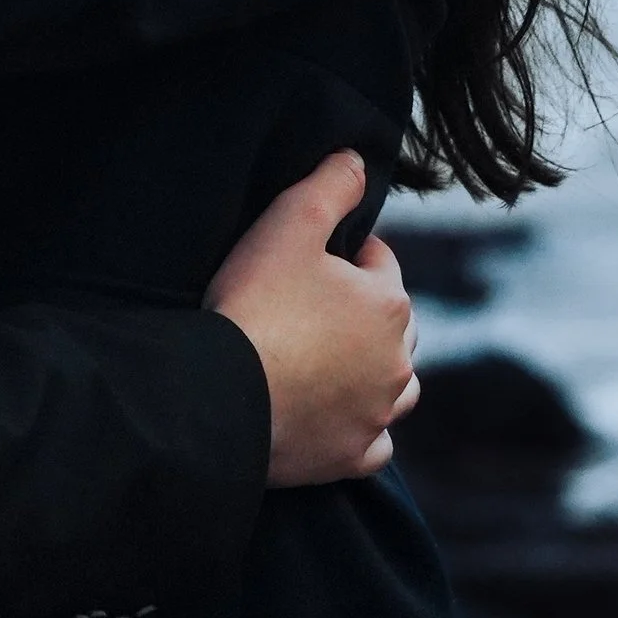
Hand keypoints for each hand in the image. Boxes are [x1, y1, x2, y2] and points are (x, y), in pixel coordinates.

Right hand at [203, 154, 418, 488]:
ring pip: (398, 387)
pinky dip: (363, 427)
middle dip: (365, 310)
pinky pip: (375, 443)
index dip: (347, 252)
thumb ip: (330, 185)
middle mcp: (397, 364)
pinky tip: (339, 417)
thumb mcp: (288, 224)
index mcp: (388, 305)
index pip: (381, 263)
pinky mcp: (351, 457)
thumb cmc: (254, 306)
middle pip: (394, 326)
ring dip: (376, 370)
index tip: (310, 257)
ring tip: (335, 358)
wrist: (220, 395)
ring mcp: (377, 415)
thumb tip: (357, 160)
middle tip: (314, 303)